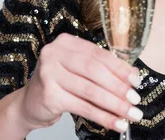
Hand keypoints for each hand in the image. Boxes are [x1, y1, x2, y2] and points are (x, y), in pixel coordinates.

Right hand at [15, 33, 142, 133]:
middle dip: (119, 87)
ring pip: (91, 91)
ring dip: (114, 104)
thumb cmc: (58, 83)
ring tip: (130, 114)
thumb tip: (133, 75)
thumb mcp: (77, 69)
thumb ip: (102, 68)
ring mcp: (49, 74)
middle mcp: (55, 54)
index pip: (99, 54)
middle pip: (95, 71)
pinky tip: (116, 123)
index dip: (120, 68)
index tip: (136, 80)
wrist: (27, 104)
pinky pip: (83, 107)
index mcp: (66, 42)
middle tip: (136, 99)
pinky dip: (103, 116)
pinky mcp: (49, 95)